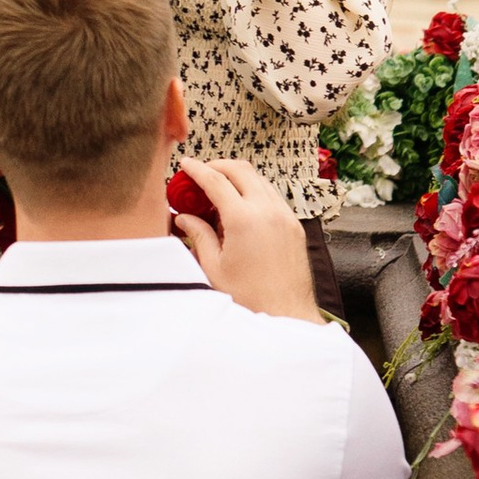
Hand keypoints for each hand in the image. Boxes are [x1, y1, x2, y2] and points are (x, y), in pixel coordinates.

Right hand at [172, 157, 322, 321]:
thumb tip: (184, 218)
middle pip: (240, 170)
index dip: (197, 169)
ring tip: (218, 194)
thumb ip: (198, 235)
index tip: (186, 164)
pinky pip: (272, 196)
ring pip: (259, 180)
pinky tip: (241, 209)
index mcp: (244, 220)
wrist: (285, 314)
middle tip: (201, 174)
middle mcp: (268, 211)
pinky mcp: (294, 226)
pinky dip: (254, 192)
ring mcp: (285, 216)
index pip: (216, 180)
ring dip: (238, 178)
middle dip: (218, 166)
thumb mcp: (214, 267)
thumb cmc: (250, 297)